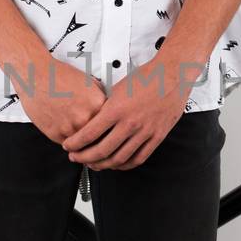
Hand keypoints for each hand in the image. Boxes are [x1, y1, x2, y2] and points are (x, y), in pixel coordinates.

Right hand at [18, 55, 107, 143]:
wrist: (36, 76)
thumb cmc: (59, 76)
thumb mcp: (89, 82)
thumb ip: (100, 99)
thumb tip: (108, 109)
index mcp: (97, 104)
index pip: (111, 126)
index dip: (110, 131)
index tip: (109, 133)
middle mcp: (85, 117)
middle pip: (99, 139)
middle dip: (98, 140)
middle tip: (97, 141)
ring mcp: (70, 127)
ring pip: (83, 145)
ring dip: (83, 144)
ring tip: (82, 139)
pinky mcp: (55, 134)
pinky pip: (68, 145)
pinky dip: (69, 143)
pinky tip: (69, 134)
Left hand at [60, 55, 191, 169]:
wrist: (172, 74)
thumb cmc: (147, 77)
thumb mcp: (117, 88)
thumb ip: (105, 107)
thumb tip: (93, 119)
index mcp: (116, 109)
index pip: (89, 134)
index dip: (75, 144)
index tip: (68, 146)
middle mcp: (130, 123)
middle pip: (101, 151)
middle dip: (84, 157)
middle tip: (76, 157)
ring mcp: (144, 132)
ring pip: (119, 158)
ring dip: (103, 164)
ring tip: (94, 164)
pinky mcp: (157, 137)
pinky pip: (138, 158)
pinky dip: (125, 165)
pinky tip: (116, 164)